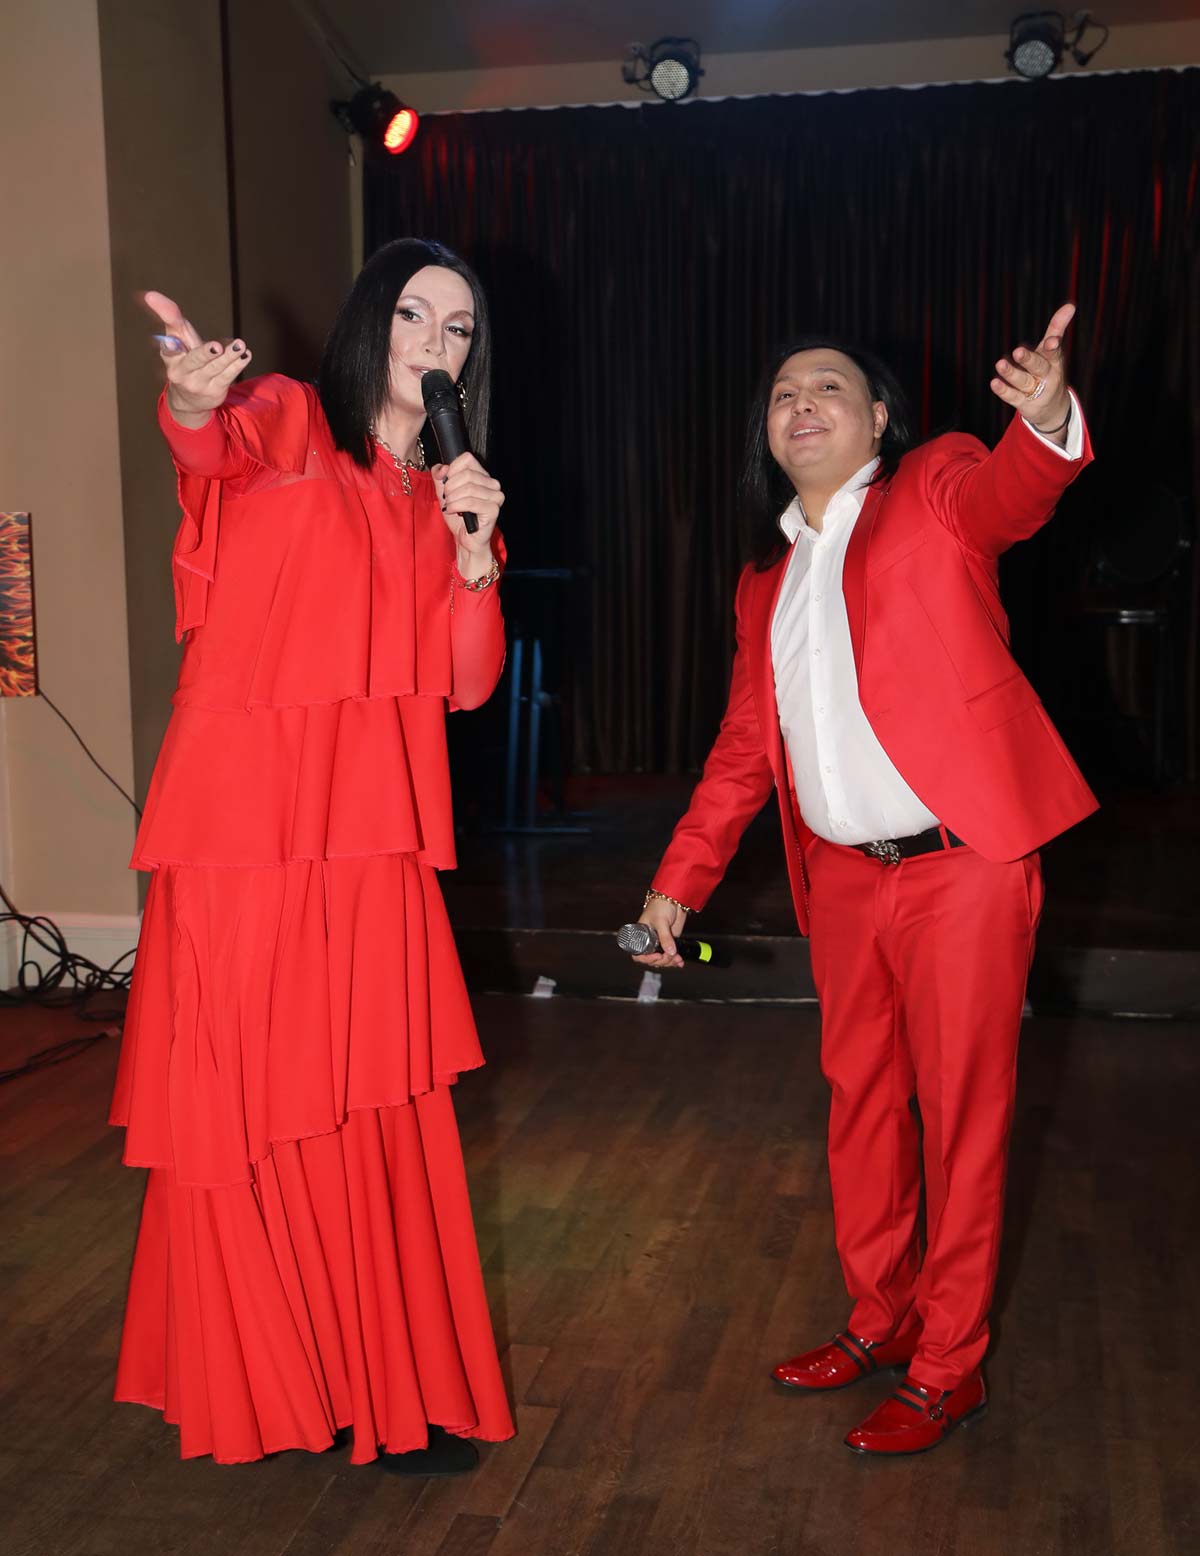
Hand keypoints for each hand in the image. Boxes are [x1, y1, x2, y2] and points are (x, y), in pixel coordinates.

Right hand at [143, 289, 251, 419]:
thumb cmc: (183, 359)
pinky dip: (237, 365)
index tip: (170, 338)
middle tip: (216, 347)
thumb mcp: (176, 337)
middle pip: (195, 360)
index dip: (170, 342)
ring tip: (240, 345)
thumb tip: (149, 295)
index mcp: (170, 357)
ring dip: (230, 356)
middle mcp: (182, 372)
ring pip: (215, 368)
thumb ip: (169, 316)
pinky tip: (245, 355)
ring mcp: (199, 383)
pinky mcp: (215, 390)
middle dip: (205, 353)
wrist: (188, 400)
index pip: (169, 347)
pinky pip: (228, 376)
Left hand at [431, 452, 504, 575]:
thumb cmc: (458, 517)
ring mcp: (495, 496)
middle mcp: (492, 484)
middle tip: (446, 498)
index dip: (452, 468)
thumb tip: (442, 468)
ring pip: (469, 487)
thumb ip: (439, 476)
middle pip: (467, 473)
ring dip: (452, 498)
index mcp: (482, 476)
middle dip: (450, 486)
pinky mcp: (493, 510)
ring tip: (448, 506)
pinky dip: (457, 506)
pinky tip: (451, 510)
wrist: (465, 539)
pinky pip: (471, 502)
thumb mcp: (443, 493)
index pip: (467, 459)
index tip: (444, 481)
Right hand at [631, 897, 687, 970]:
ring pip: (662, 960)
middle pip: (652, 960)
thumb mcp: (661, 921)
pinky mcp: (670, 943)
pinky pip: (670, 956)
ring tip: (677, 958)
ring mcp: (660, 943)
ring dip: (670, 962)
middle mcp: (649, 942)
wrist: (674, 899)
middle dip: (662, 961)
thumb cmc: (660, 905)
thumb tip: (670, 952)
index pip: (638, 954)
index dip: (646, 959)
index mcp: (641, 936)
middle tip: (670, 955)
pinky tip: (680, 962)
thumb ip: (665, 937)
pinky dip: (675, 961)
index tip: (657, 956)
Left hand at [990, 302, 1074, 439]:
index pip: (1054, 353)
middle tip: (1017, 351)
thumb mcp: (1053, 351)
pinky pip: (1013, 397)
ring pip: (1024, 381)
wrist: (1053, 408)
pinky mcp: (1025, 404)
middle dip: (1028, 359)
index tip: (1051, 340)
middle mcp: (1047, 377)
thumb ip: (1057, 328)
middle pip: (1038, 367)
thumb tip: (1070, 305)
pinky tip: (994, 383)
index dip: (1053, 346)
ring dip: (1011, 373)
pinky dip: (1004, 390)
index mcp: (1054, 362)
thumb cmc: (1050, 371)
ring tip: (999, 364)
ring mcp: (1036, 391)